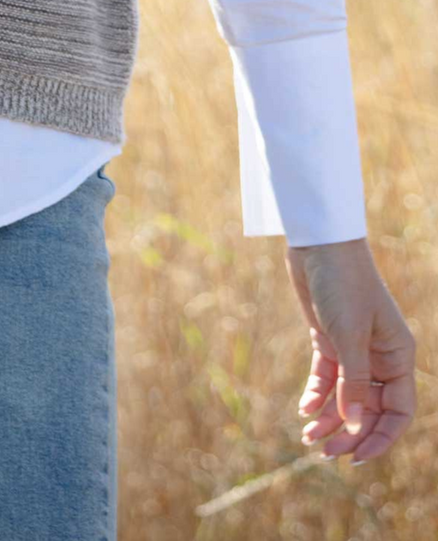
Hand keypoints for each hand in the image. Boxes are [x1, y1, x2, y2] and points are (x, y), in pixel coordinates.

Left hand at [285, 235, 416, 465]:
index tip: (357, 458)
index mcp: (398, 356)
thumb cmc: (342, 284)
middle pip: (369, 409)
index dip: (381, 437)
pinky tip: (304, 409)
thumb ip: (353, 384)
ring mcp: (354, 348)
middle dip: (349, 432)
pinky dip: (317, 394)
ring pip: (346, 396)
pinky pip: (326, 377)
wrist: (318, 244)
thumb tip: (355, 427)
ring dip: (329, 418)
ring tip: (307, 436)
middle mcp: (379, 356)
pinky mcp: (329, 338)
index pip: (398, 411)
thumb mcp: (349, 336)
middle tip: (323, 451)